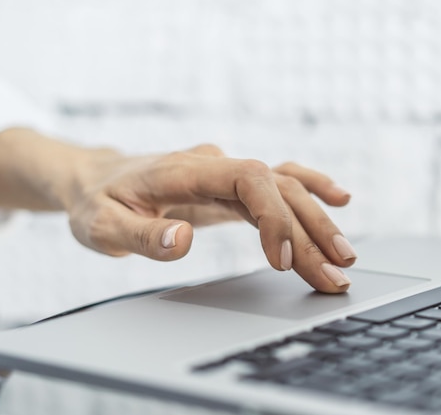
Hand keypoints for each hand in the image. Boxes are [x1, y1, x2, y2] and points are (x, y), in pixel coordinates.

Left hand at [0, 129, 355, 292]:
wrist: (96, 179)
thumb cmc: (98, 203)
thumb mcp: (101, 225)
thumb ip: (141, 235)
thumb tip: (182, 241)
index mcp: (185, 170)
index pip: (248, 179)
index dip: (274, 216)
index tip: (283, 260)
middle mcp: (213, 165)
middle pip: (276, 187)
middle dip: (308, 231)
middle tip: (334, 274)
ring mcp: (224, 173)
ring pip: (283, 188)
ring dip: (316, 221)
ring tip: (343, 258)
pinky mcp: (229, 187)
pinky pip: (277, 182)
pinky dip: (309, 190)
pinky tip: (339, 200)